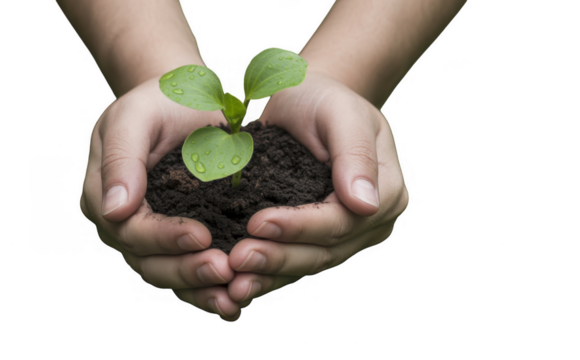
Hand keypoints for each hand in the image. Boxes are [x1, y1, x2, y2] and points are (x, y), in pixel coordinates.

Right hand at [79, 77, 251, 320]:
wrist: (184, 102)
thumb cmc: (158, 101)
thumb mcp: (136, 115)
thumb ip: (122, 157)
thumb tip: (113, 209)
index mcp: (103, 195)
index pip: (129, 229)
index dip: (163, 238)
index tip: (201, 237)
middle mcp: (122, 223)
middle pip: (147, 261)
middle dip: (186, 270)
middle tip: (224, 270)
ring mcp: (149, 235)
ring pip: (167, 274)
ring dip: (199, 288)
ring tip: (233, 296)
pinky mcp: (177, 239)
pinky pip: (187, 269)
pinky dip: (208, 288)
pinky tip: (235, 301)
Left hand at [222, 71, 409, 315]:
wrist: (306, 101)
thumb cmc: (323, 99)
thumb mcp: (340, 112)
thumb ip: (355, 153)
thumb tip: (366, 205)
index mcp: (385, 190)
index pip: (343, 220)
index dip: (301, 226)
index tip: (258, 223)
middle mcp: (371, 220)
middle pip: (326, 249)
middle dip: (280, 257)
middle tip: (238, 260)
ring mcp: (348, 235)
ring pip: (310, 263)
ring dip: (271, 275)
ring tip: (234, 283)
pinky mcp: (319, 239)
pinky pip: (296, 262)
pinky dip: (269, 275)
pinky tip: (240, 285)